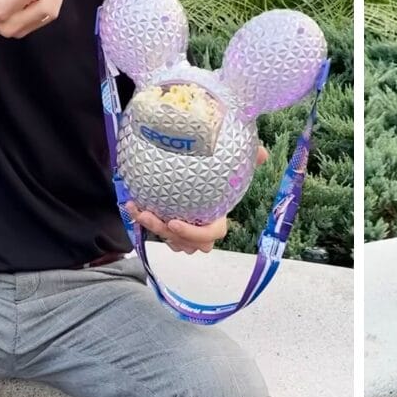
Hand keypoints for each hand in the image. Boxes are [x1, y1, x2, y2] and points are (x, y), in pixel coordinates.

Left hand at [125, 145, 268, 253]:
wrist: (193, 170)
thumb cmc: (218, 171)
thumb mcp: (233, 163)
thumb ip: (250, 158)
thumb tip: (264, 154)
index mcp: (218, 217)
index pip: (212, 234)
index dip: (194, 234)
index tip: (175, 222)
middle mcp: (200, 228)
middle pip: (188, 243)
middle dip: (170, 234)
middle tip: (152, 217)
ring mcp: (183, 229)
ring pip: (170, 239)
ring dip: (153, 227)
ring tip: (139, 210)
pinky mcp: (167, 223)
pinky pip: (155, 230)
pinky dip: (143, 220)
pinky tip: (132, 204)